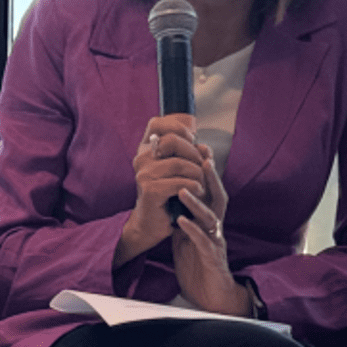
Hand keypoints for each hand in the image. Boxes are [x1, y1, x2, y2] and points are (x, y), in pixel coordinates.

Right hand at [115, 113, 205, 266]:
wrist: (153, 223)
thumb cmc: (169, 194)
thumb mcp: (181, 169)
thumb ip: (193, 154)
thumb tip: (205, 148)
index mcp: (146, 149)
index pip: (157, 123)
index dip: (178, 128)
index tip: (192, 141)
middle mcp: (141, 158)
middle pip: (172, 141)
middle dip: (194, 154)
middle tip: (203, 168)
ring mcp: (143, 174)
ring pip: (179, 163)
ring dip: (197, 174)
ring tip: (202, 183)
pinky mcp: (150, 190)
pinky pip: (179, 182)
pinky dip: (194, 186)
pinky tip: (198, 192)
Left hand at [171, 149, 250, 316]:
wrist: (210, 297)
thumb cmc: (198, 265)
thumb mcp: (187, 236)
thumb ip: (183, 216)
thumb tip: (171, 196)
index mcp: (209, 221)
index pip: (211, 191)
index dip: (207, 172)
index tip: (200, 150)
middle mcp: (216, 228)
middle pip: (218, 197)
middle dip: (212, 178)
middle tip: (203, 158)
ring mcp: (215, 242)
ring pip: (210, 218)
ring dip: (197, 203)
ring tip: (184, 189)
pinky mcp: (212, 259)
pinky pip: (202, 242)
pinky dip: (192, 230)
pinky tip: (181, 222)